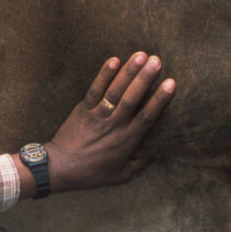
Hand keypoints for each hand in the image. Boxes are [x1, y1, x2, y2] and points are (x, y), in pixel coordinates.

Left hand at [45, 52, 175, 193]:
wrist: (59, 168)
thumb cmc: (91, 174)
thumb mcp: (120, 175)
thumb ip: (139, 163)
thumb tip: (156, 152)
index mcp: (126, 141)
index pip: (147, 117)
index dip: (159, 99)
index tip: (171, 83)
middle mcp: (114, 125)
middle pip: (132, 98)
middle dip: (145, 78)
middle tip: (157, 61)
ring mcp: (98, 116)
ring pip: (115, 90)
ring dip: (128, 72)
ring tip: (141, 55)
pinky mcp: (83, 109)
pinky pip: (94, 89)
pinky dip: (103, 74)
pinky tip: (113, 60)